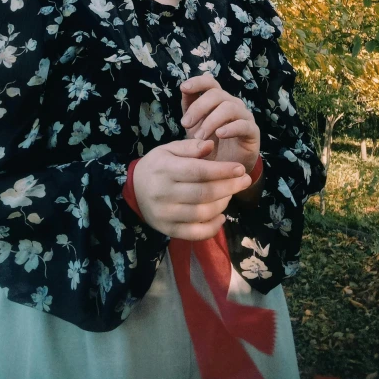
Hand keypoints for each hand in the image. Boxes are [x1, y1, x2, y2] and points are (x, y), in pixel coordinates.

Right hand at [133, 138, 252, 240]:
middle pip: (204, 193)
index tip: (240, 168)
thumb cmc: (156, 166)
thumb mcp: (168, 149)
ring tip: (231, 194)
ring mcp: (166, 214)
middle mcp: (164, 193)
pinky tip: (222, 216)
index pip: (198, 171)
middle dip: (229, 187)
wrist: (132, 189)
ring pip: (202, 213)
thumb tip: (211, 145)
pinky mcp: (168, 229)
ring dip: (223, 204)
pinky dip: (212, 227)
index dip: (222, 170)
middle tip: (245, 180)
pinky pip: (195, 233)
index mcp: (165, 170)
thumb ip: (190, 146)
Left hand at [179, 73, 260, 173]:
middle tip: (185, 124)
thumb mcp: (194, 126)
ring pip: (229, 108)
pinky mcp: (252, 131)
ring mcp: (244, 116)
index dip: (197, 82)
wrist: (223, 170)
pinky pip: (243, 125)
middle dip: (198, 107)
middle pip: (216, 94)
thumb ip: (190, 107)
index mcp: (217, 100)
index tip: (183, 88)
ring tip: (200, 137)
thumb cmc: (208, 145)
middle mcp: (232, 104)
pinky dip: (230, 128)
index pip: (210, 82)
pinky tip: (220, 134)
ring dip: (211, 121)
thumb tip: (184, 89)